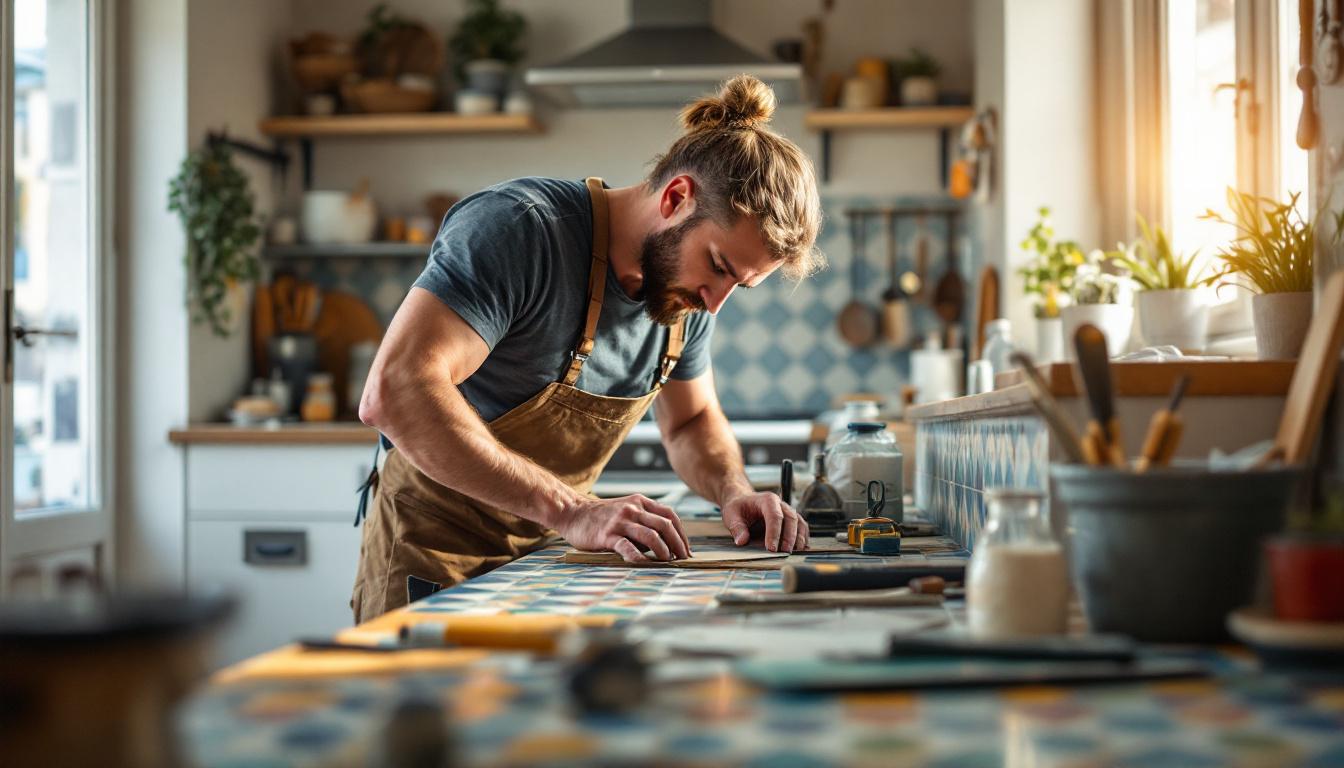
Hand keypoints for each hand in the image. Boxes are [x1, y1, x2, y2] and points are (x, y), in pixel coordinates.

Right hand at [553, 495, 691, 562]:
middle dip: (678, 544)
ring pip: (651, 535)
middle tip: (683, 558)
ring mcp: (620, 521)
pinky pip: (627, 547)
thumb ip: (643, 521)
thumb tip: (664, 545)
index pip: (670, 515)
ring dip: (663, 551)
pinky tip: (646, 565)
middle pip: (665, 525)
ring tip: (668, 562)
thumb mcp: (626, 510)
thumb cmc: (601, 516)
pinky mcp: (607, 534)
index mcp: (640, 502)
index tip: (686, 549)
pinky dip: (639, 557)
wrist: (572, 512)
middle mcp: (633, 509)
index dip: (681, 533)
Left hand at [721, 492, 808, 552]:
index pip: (774, 516)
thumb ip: (737, 528)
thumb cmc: (738, 508)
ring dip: (798, 539)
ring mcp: (788, 512)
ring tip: (794, 552)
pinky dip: (803, 538)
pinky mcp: (791, 520)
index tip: (771, 548)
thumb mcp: (731, 515)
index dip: (774, 533)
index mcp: (767, 500)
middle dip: (789, 537)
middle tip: (784, 552)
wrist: (743, 502)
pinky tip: (800, 549)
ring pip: (799, 523)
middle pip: (791, 519)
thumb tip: (742, 541)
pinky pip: (801, 528)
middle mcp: (781, 504)